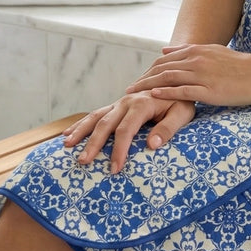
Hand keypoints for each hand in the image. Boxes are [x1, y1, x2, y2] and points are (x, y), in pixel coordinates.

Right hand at [63, 92, 196, 173]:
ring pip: (95, 117)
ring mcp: (119, 102)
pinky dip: (81, 124)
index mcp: (142, 104)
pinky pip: (95, 114)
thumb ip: (169, 128)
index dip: (119, 150)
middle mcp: (127, 101)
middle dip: (93, 144)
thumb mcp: (183, 113)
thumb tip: (152, 145)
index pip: (126, 130)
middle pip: (105, 124)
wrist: (178, 82)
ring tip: (67, 145)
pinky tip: (67, 133)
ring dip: (80, 131)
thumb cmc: (182, 102)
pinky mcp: (116, 106)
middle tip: (83, 162)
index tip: (115, 168)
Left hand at [125, 44, 250, 108]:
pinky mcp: (209, 90)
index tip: (138, 80)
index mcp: (198, 51)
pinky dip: (165, 94)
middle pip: (162, 69)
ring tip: (133, 96)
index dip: (149, 70)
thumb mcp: (214, 52)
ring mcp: (202, 74)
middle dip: (143, 79)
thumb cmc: (242, 65)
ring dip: (147, 87)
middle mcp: (197, 60)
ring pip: (168, 79)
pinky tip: (152, 99)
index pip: (166, 60)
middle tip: (128, 90)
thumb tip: (165, 50)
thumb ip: (189, 51)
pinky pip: (182, 91)